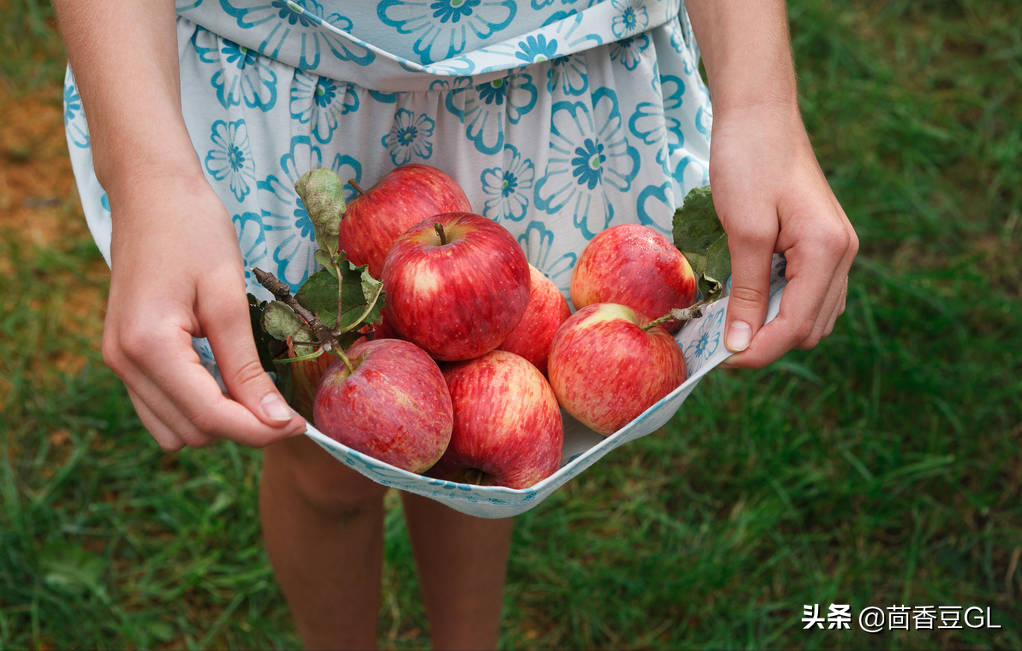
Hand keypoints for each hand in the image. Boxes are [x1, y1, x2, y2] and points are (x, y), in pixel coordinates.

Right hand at [101, 170, 306, 449]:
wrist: (151, 193)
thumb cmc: (194, 230)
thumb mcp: (229, 297)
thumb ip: (247, 366)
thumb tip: (276, 420)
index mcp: (148, 346)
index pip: (209, 416)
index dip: (259, 429)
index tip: (300, 424)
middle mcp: (124, 363)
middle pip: (191, 430)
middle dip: (240, 425)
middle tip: (282, 401)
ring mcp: (119, 362)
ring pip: (172, 429)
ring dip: (217, 420)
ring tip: (253, 386)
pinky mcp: (124, 356)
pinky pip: (161, 407)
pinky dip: (196, 405)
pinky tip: (226, 377)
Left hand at [710, 102, 858, 367]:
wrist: (759, 114)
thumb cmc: (748, 162)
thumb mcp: (743, 230)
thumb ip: (746, 292)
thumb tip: (739, 346)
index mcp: (828, 251)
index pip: (796, 326)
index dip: (758, 350)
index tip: (721, 358)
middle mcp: (843, 254)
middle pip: (809, 328)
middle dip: (767, 342)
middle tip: (720, 339)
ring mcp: (837, 249)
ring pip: (812, 316)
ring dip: (774, 328)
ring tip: (731, 321)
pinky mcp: (823, 244)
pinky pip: (809, 294)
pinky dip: (781, 306)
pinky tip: (750, 299)